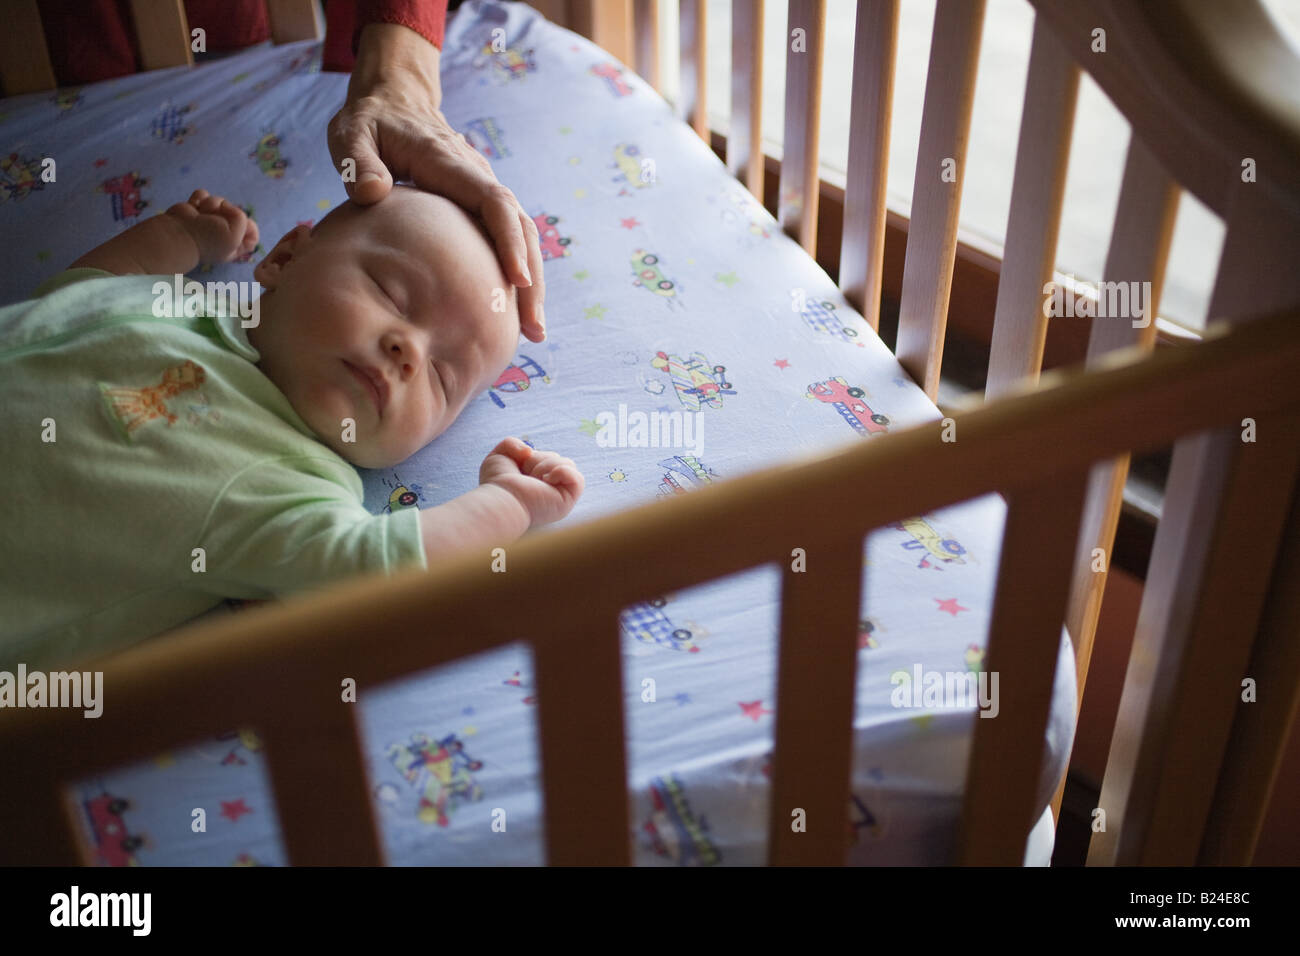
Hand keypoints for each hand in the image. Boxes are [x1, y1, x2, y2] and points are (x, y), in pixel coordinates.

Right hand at [164, 190, 258, 265]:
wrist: (177, 232)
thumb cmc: (207, 239)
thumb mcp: (235, 236)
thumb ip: (242, 219)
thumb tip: (226, 206)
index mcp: (235, 245)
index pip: (252, 234)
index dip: (250, 226)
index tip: (243, 224)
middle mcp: (223, 232)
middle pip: (237, 213)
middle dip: (228, 211)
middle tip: (216, 220)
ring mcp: (209, 220)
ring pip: (220, 201)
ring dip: (212, 204)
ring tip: (202, 214)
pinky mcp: (196, 209)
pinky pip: (204, 195)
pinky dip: (199, 198)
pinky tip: (194, 207)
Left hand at [328, 23, 545, 343]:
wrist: (394, 100)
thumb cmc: (370, 122)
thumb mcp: (351, 134)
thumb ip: (357, 161)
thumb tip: (373, 192)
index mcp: (451, 164)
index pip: (494, 202)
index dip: (508, 241)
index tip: (515, 280)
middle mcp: (477, 176)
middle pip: (520, 226)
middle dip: (531, 277)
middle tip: (534, 329)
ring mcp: (481, 190)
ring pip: (520, 235)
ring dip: (530, 282)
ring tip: (533, 331)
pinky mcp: (478, 205)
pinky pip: (505, 238)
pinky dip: (515, 272)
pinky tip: (512, 310)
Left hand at [479, 437, 582, 527]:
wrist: (500, 497)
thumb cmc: (497, 483)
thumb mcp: (500, 455)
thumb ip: (513, 444)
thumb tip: (529, 451)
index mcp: (538, 481)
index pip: (547, 457)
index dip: (533, 458)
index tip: (519, 469)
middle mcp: (551, 489)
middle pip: (557, 457)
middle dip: (538, 460)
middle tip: (525, 475)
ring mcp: (560, 496)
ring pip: (568, 463)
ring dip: (546, 465)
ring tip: (534, 479)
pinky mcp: (567, 501)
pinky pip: (577, 478)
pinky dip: (562, 472)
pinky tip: (546, 481)